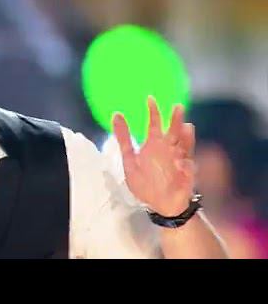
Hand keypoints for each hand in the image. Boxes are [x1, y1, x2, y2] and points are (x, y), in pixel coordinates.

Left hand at [112, 96, 196, 216]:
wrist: (158, 205)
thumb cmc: (145, 182)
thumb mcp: (129, 160)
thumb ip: (124, 138)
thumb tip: (116, 114)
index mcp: (154, 146)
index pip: (155, 125)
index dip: (153, 112)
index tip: (150, 98)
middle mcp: (169, 150)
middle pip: (174, 132)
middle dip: (176, 120)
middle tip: (177, 106)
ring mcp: (180, 161)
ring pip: (185, 146)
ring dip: (187, 138)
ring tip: (187, 127)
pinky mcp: (187, 176)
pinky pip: (188, 169)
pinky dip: (186, 166)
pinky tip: (182, 163)